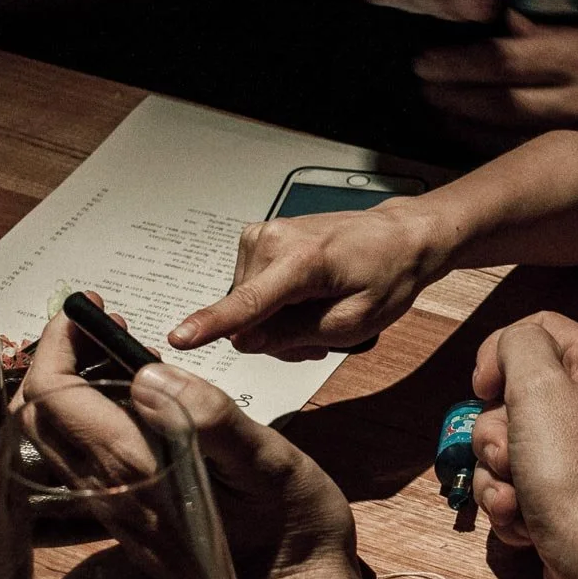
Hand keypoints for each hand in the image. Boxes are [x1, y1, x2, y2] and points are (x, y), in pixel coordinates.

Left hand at [22, 299, 356, 578]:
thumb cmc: (293, 527)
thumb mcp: (267, 461)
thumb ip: (208, 418)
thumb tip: (149, 374)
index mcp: (137, 468)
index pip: (55, 396)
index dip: (59, 343)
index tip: (91, 311)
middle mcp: (112, 493)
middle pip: (37, 419)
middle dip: (54, 361)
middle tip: (100, 331)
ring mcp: (116, 512)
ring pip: (54, 443)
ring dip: (68, 390)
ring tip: (119, 360)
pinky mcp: (130, 523)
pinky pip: (82, 464)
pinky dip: (87, 420)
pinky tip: (136, 408)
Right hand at [168, 199, 449, 357]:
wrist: (397, 237)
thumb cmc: (385, 276)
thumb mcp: (351, 323)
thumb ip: (294, 335)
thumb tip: (244, 341)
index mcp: (301, 261)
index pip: (247, 303)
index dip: (211, 326)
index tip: (180, 338)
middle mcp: (272, 241)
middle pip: (247, 316)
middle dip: (276, 335)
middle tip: (318, 334)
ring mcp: (261, 237)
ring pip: (247, 306)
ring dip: (278, 322)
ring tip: (316, 313)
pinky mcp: (258, 240)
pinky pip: (252, 290)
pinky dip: (275, 304)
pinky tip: (304, 300)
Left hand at [416, 16, 577, 148]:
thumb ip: (556, 35)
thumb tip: (510, 23)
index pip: (502, 57)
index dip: (458, 62)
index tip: (427, 62)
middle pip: (495, 101)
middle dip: (451, 97)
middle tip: (423, 88)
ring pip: (504, 137)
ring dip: (463, 127)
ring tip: (438, 115)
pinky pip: (526, 161)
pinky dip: (492, 153)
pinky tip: (472, 146)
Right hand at [468, 314, 577, 578]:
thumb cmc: (575, 477)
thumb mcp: (539, 388)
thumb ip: (517, 346)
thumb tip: (507, 351)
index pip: (538, 331)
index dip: (498, 355)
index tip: (483, 390)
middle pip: (516, 396)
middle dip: (496, 432)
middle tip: (510, 457)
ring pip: (509, 447)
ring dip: (497, 477)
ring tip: (518, 500)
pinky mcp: (570, 500)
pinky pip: (519, 487)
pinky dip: (512, 506)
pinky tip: (525, 525)